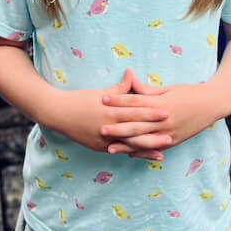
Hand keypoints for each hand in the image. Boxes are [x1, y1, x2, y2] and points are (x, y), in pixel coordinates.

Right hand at [49, 69, 168, 153]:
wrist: (59, 114)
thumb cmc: (80, 100)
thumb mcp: (101, 93)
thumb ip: (120, 88)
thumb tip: (131, 75)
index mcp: (110, 110)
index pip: (134, 111)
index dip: (151, 112)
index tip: (166, 111)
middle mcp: (108, 126)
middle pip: (135, 130)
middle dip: (154, 132)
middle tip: (172, 133)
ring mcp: (104, 140)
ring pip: (129, 145)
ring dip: (147, 148)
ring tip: (163, 150)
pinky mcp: (100, 148)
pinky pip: (121, 152)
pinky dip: (134, 154)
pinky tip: (145, 156)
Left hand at [101, 73, 222, 158]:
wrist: (212, 104)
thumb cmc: (189, 93)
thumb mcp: (168, 89)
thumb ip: (147, 90)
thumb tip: (130, 81)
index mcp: (161, 103)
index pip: (135, 101)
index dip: (118, 100)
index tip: (103, 99)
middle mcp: (164, 120)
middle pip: (136, 124)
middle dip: (117, 128)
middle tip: (100, 128)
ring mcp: (169, 133)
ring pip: (143, 141)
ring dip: (125, 145)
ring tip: (109, 147)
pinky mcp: (174, 141)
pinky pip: (154, 149)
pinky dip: (141, 153)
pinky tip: (128, 154)